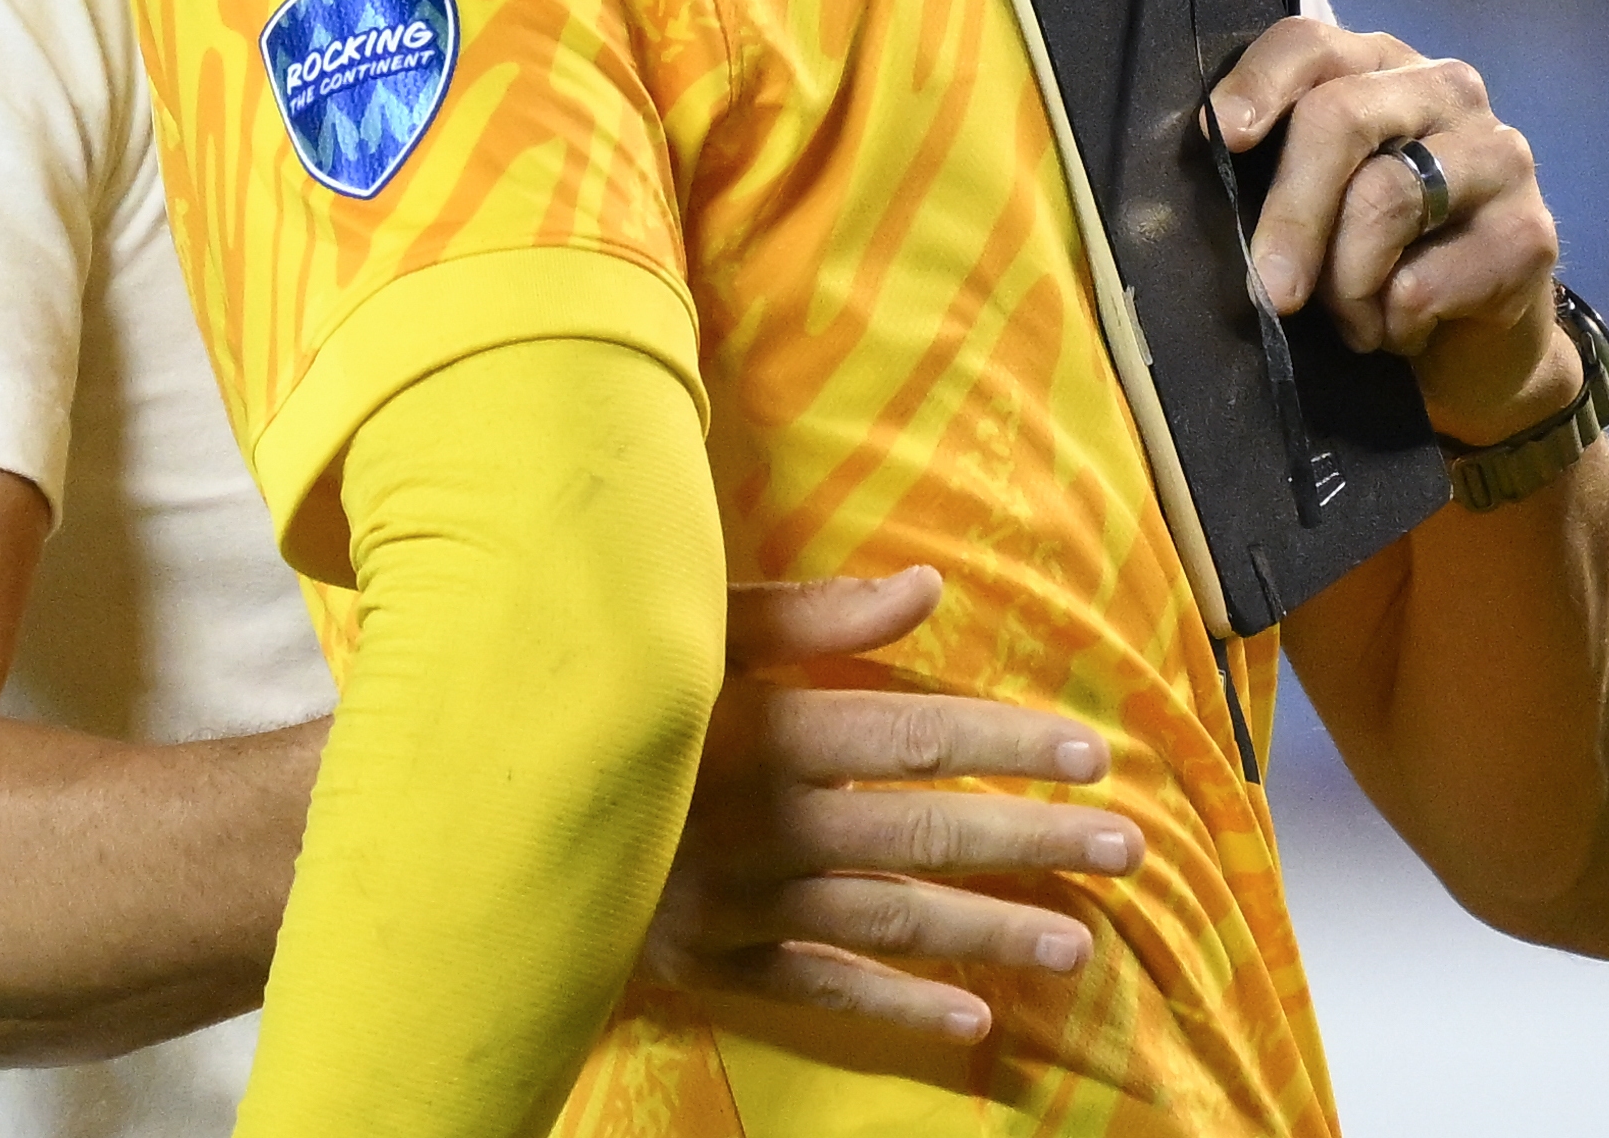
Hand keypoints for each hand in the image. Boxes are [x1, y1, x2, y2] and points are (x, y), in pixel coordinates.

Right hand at [641, 566, 1143, 1043]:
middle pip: (924, 832)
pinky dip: (897, 1011)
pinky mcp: (713, 961)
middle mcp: (767, 823)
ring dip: (989, 931)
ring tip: (1079, 944)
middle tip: (1126, 848)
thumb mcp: (690, 628)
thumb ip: (810, 613)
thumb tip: (926, 585)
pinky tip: (973, 1022)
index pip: (914, 735)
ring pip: (890, 920)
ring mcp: (743, 903)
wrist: (482, 802)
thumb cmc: (597, 689)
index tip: (1091, 751)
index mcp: (767, 730)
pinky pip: (820, 992)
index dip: (1006, 741)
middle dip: (1031, 839)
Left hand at [1211, 17, 1573, 446]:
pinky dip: (1394, 323)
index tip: (1218, 133)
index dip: (1258, 83)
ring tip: (1350, 323)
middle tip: (1269, 291)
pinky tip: (1403, 334)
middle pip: (1340, 117)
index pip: (1309, 43)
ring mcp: (1498, 153)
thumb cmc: (1373, 262)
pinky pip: (1427, 280)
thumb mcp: (1313, 206)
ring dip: (1346, 284)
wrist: (1472, 349)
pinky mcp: (1530, 231)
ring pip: (1383, 199)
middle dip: (1291, 212)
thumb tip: (1201, 176)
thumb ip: (1272, 172)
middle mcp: (1443, 88)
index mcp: (1377, 66)